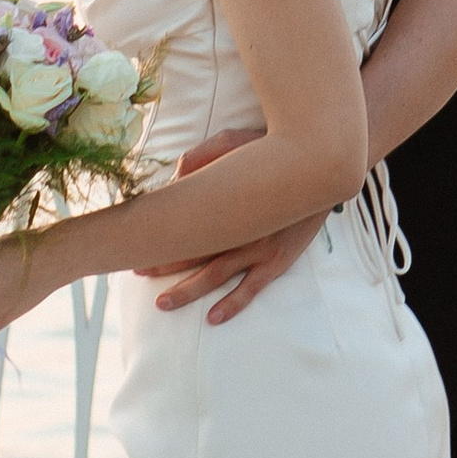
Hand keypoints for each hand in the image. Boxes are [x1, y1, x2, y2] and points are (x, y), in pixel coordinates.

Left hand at [146, 130, 323, 325]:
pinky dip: (233, 304)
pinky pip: (253, 287)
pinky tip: (213, 317)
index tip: (136, 244)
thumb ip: (202, 157)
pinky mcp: (279, 260)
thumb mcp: (232, 140)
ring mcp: (259, 248)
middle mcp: (239, 228)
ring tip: (162, 303)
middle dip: (162, 264)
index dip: (159, 236)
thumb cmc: (271, 149)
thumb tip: (176, 178)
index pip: (184, 224)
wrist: (320, 166)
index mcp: (225, 201)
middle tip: (137, 272)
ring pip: (217, 275)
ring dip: (188, 290)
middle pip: (193, 251)